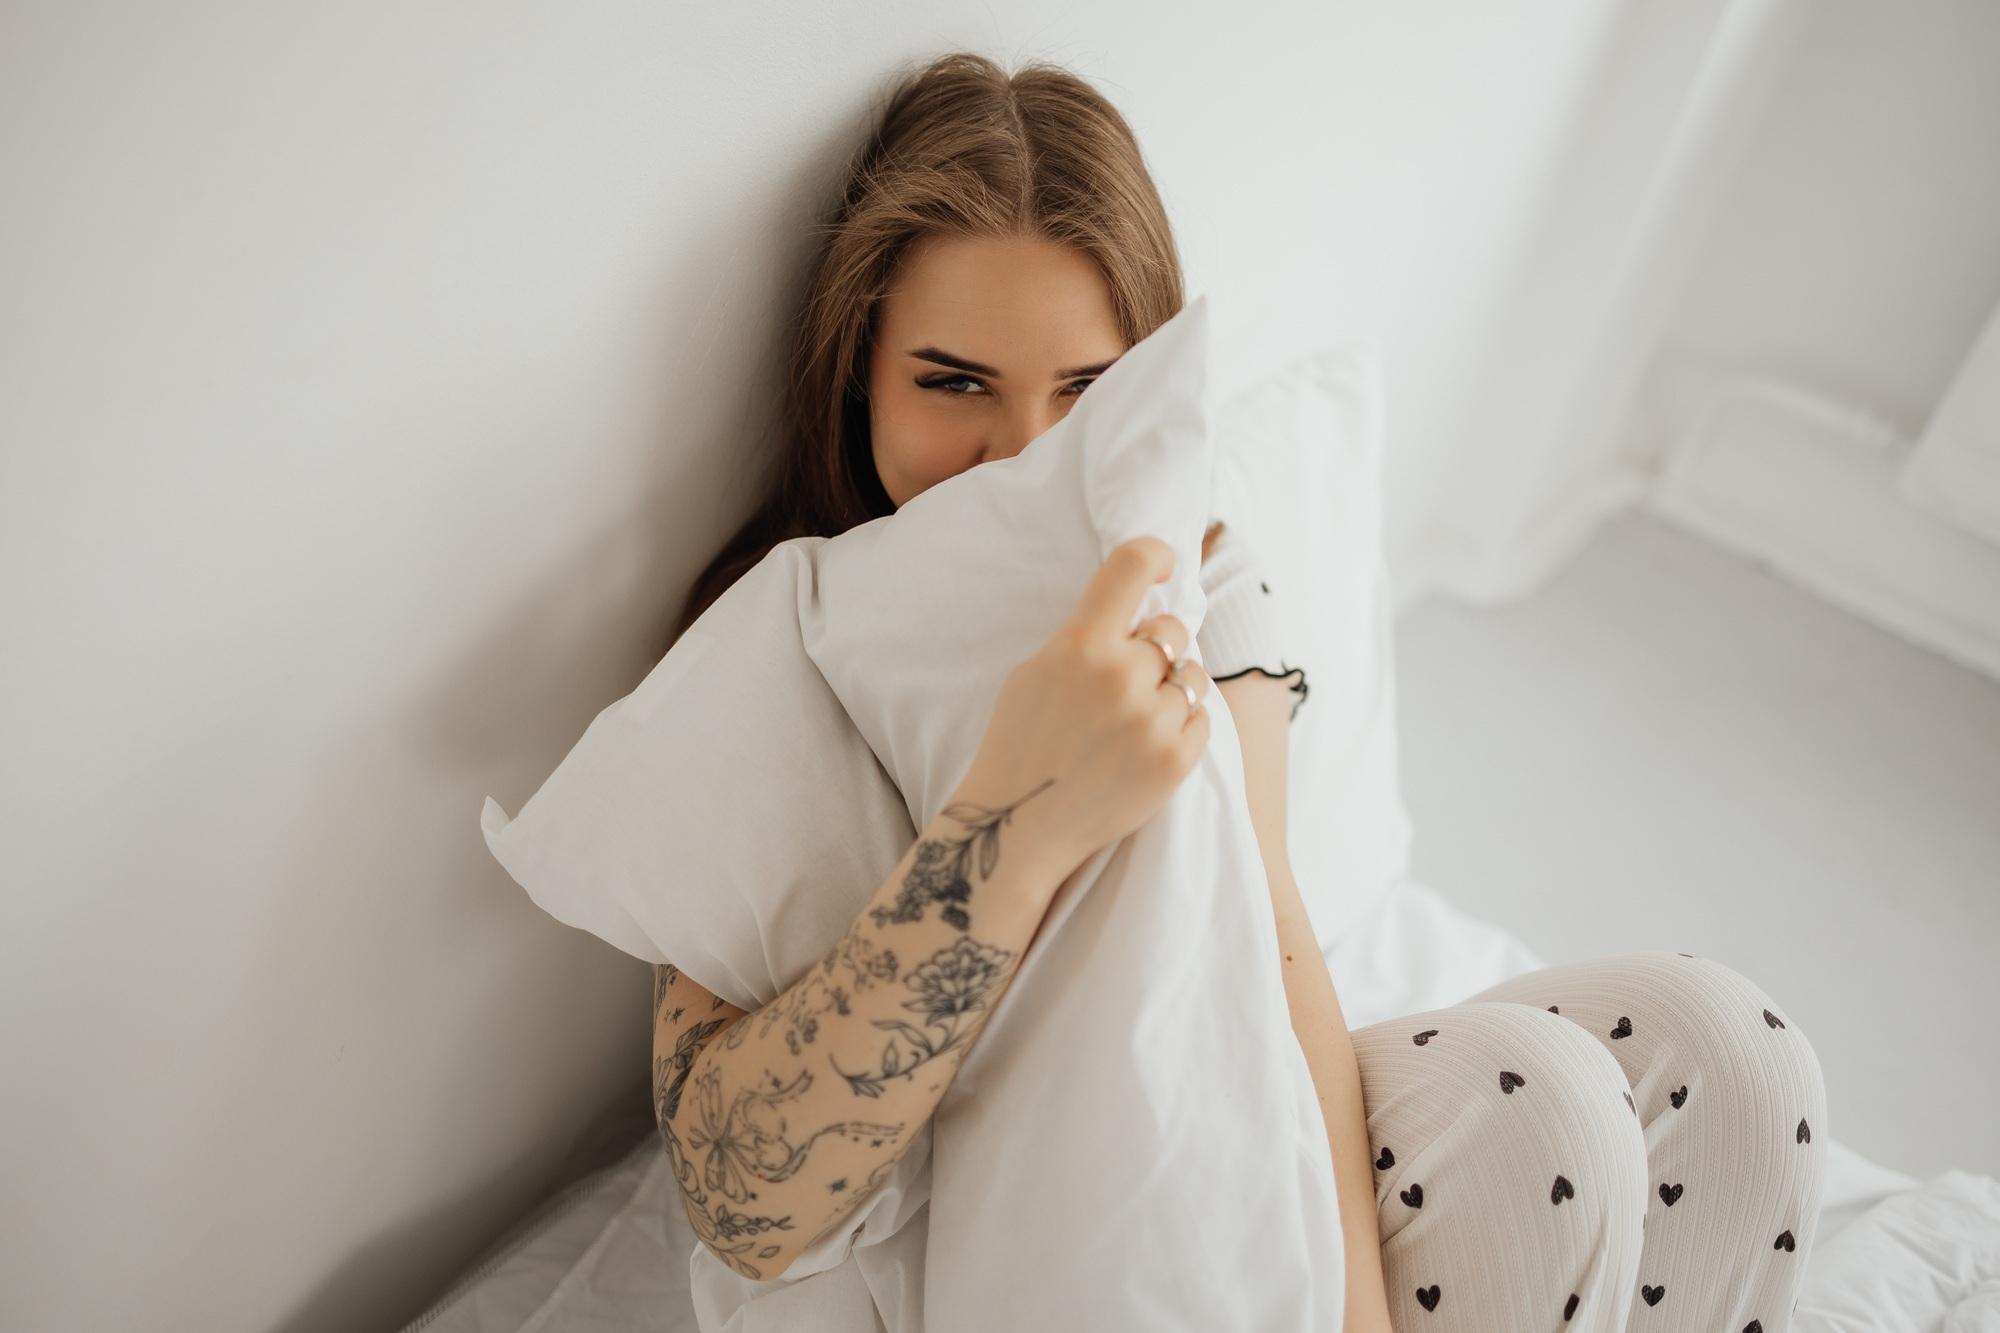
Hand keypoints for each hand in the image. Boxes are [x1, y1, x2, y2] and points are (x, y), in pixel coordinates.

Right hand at [957, 534, 1211, 885]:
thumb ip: (1087, 636)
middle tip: (1132, 677)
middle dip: (1157, 647)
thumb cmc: (1022, 743)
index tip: (1165, 565)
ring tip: (1138, 717)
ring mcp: (1152, 721)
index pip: (1133, 565)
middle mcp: (1121, 677)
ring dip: (1174, 690)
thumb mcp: (1036, 671)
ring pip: (1194, 677)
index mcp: (1081, 645)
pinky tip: (1146, 744)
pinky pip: (1202, 720)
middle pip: (1172, 630)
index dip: (1156, 555)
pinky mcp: (1175, 760)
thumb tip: (1140, 608)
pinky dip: (1181, 728)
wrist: (1020, 825)